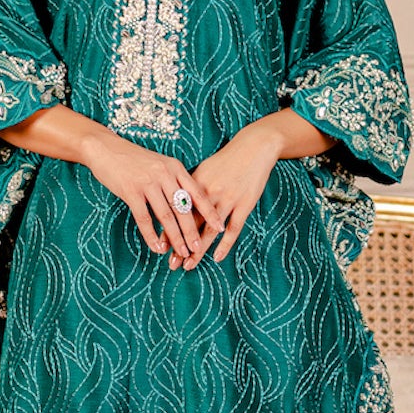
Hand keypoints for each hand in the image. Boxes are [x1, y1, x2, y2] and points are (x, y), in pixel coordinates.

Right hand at [81, 129, 225, 261]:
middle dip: (193, 231)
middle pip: (183, 208)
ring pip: (166, 216)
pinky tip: (157, 248)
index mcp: (175, 167)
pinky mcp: (131, 191)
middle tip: (199, 249)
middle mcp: (165, 174)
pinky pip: (144, 218)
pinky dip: (151, 235)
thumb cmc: (133, 159)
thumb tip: (187, 204)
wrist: (105, 148)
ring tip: (182, 253)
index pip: (197, 193)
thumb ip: (173, 181)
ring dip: (175, 237)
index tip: (219, 227)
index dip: (209, 212)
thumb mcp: (160, 164)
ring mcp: (148, 182)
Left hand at [166, 120, 282, 269]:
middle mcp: (209, 192)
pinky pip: (234, 228)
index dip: (168, 229)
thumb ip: (189, 187)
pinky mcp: (245, 203)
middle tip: (171, 264)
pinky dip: (225, 244)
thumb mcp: (204, 169)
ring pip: (210, 230)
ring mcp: (228, 199)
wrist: (254, 147)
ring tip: (189, 265)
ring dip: (199, 249)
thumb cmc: (226, 159)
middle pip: (191, 223)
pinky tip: (217, 258)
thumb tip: (172, 201)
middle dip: (180, 245)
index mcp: (195, 182)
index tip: (160, 246)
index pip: (177, 211)